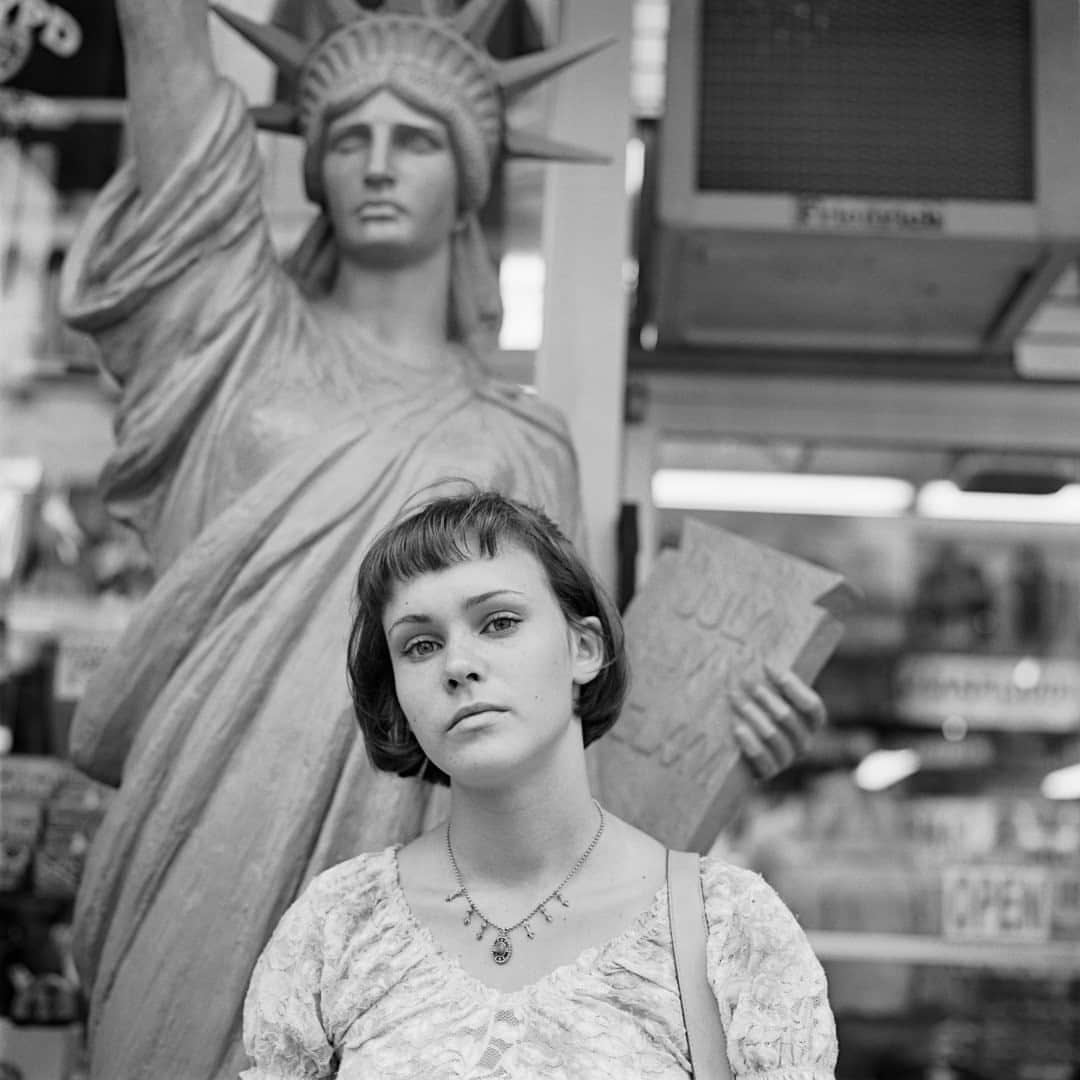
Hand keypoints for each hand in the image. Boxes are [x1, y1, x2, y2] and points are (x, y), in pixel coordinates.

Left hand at [730, 663, 825, 780]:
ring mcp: (786, 760)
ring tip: (735, 699)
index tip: (767, 666)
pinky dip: (750, 743)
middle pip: (789, 718)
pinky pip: (763, 761)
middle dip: (765, 696)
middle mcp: (803, 743)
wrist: (731, 753)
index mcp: (809, 723)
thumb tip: (764, 658)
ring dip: (753, 715)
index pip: (812, 706)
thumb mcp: (764, 696)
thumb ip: (769, 681)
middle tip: (744, 680)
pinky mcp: (767, 773)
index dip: (792, 686)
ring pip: (774, 736)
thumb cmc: (752, 713)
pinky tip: (737, 728)